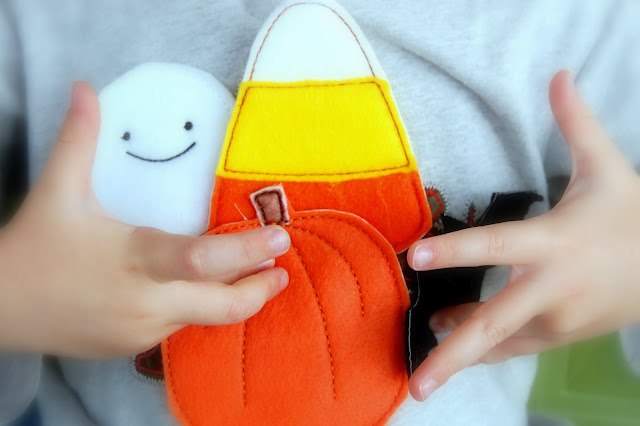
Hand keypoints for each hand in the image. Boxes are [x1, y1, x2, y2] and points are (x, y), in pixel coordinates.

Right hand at [0, 82, 289, 357]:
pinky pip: (180, 328)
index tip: (279, 238)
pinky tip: (203, 291)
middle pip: (222, 305)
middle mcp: (145, 301)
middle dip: (259, 288)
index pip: (202, 259)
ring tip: (252, 276)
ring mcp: (142, 330)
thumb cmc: (34, 247)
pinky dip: (198, 308)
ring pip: (203, 317)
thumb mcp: (59, 190)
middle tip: (282, 266)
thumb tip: (86, 87)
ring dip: (232, 298)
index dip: (247, 251)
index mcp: (135, 258)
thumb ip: (80, 138)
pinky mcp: (133, 348)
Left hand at [406, 71, 639, 400]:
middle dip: (452, 353)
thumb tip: (559, 75)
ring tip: (420, 371)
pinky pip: (511, 348)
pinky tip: (450, 345)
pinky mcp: (557, 337)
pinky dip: (480, 351)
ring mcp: (554, 320)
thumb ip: (575, 124)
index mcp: (554, 242)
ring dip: (457, 355)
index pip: (497, 245)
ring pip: (498, 343)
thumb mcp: (606, 168)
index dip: (457, 250)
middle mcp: (549, 287)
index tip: (416, 256)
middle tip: (416, 381)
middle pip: (494, 321)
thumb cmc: (629, 218)